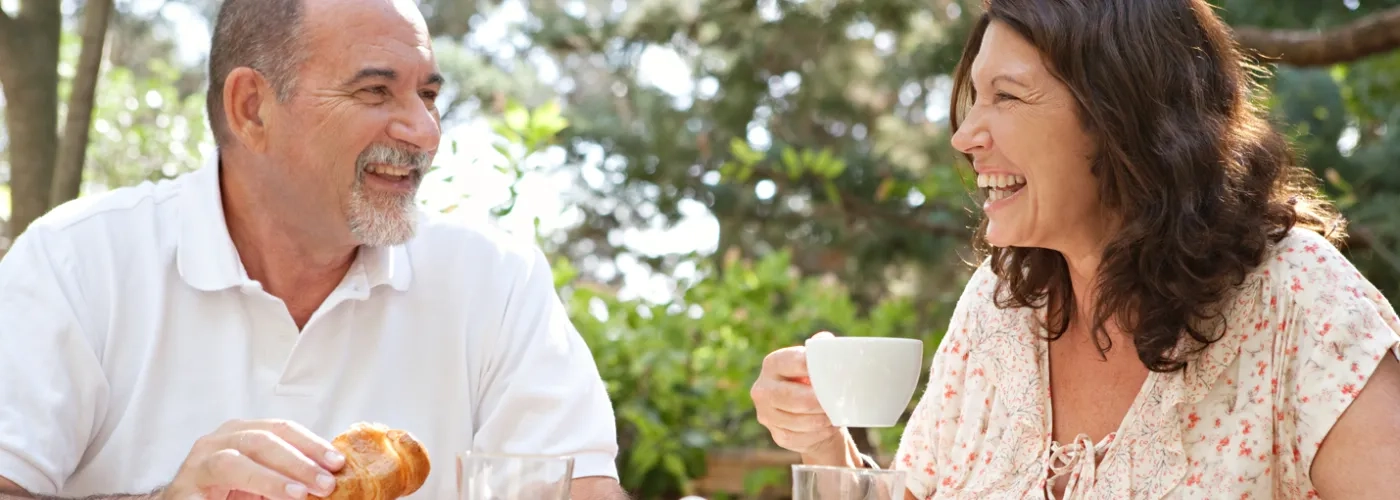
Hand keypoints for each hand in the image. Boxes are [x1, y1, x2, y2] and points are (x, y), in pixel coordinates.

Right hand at [160, 419, 345, 499]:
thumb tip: (330, 480)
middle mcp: (223, 439)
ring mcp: (202, 458)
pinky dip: (251, 484)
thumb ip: (292, 478)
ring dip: (274, 476)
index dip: (312, 444)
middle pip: (265, 439)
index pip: (284, 429)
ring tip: (300, 493)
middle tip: (326, 482)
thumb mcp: (266, 485)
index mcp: (245, 433)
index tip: (338, 462)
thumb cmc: (227, 496)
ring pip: (240, 457)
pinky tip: (274, 496)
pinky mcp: (186, 480)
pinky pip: (220, 476)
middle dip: (300, 460)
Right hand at [751, 332, 850, 463]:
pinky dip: (817, 434)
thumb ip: (820, 349)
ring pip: (798, 421)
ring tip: (835, 415)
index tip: (831, 372)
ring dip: (821, 420)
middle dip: (819, 402)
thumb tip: (825, 342)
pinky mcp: (776, 435)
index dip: (813, 367)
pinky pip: (800, 438)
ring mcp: (766, 415)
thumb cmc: (815, 382)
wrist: (811, 413)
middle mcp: (762, 389)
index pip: (792, 362)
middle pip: (793, 398)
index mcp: (772, 364)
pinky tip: (826, 428)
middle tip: (837, 401)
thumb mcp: (817, 362)